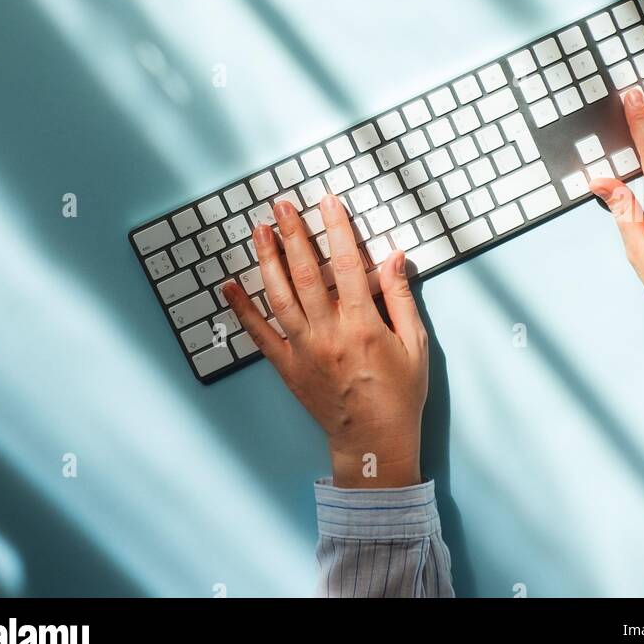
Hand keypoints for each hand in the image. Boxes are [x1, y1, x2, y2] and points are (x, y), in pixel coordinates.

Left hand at [222, 194, 428, 487]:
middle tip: (282, 205)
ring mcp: (303, 351)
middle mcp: (328, 334)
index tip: (327, 200)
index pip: (348, 264)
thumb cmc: (400, 393)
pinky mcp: (287, 367)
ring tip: (259, 230)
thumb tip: (394, 256)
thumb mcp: (415, 344)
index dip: (337, 228)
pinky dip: (241, 309)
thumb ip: (401, 297)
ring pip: (279, 297)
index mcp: (363, 325)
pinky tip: (228, 285)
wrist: (374, 443)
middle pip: (306, 273)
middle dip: (293, 234)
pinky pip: (259, 334)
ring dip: (267, 260)